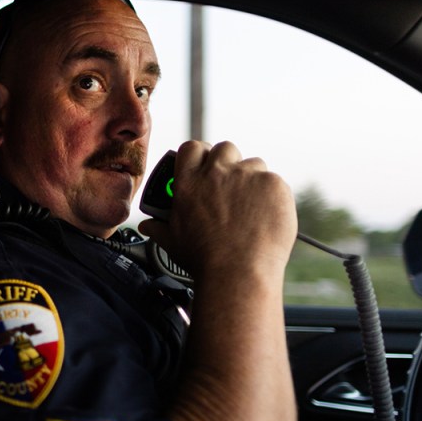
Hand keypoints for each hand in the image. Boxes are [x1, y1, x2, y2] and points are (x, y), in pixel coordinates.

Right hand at [139, 140, 295, 279]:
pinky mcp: (274, 185)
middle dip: (228, 162)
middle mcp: (217, 173)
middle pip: (225, 148)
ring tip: (250, 206)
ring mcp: (248, 176)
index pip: (192, 148)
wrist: (238, 272)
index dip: (200, 154)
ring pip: (254, 164)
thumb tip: (147, 225)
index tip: (204, 165)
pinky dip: (271, 195)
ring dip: (252, 179)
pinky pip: (274, 182)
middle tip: (229, 185)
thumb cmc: (204, 259)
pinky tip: (265, 216)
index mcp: (189, 182)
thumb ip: (158, 228)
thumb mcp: (172, 241)